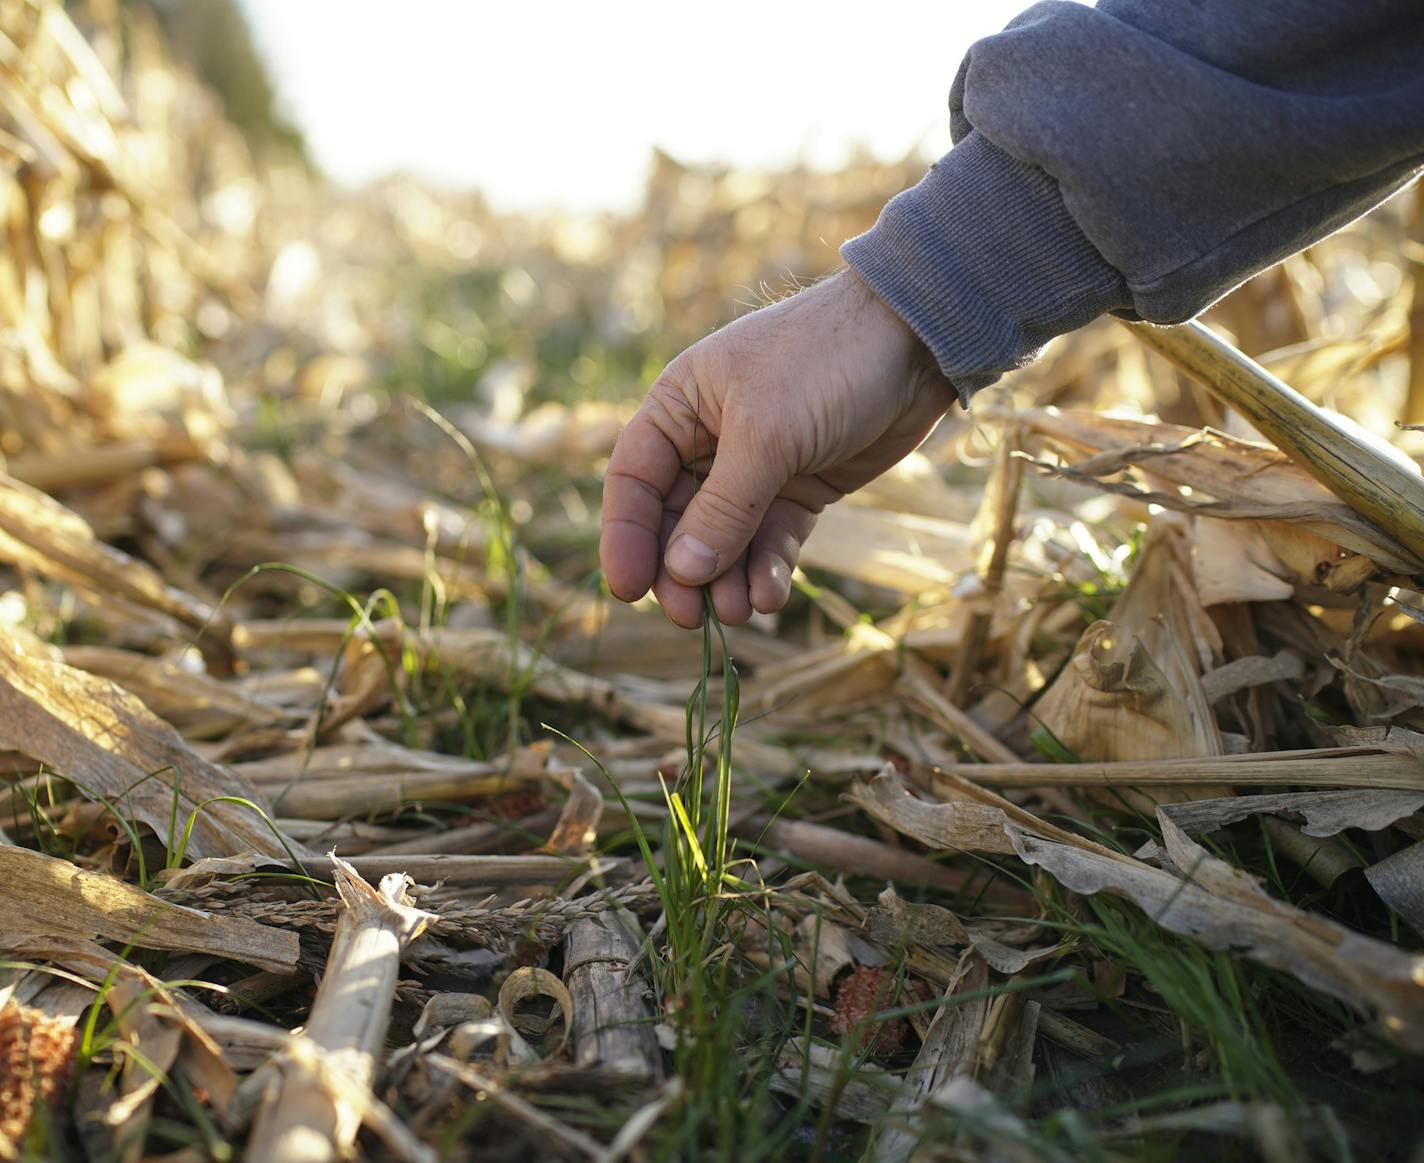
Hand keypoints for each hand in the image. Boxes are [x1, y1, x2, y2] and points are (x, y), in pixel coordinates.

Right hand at [600, 269, 955, 627]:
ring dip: (726, 580)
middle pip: (676, 521)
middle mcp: (708, 440)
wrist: (917, 340)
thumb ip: (723, 509)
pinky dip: (768, 569)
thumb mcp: (767, 434)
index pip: (633, 481)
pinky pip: (771, 539)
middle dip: (681, 572)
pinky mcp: (800, 488)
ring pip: (725, 540)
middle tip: (690, 617)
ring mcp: (757, 468)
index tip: (629, 590)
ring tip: (739, 613)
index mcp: (679, 407)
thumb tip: (680, 574)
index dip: (626, 537)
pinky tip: (770, 596)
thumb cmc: (827, 362)